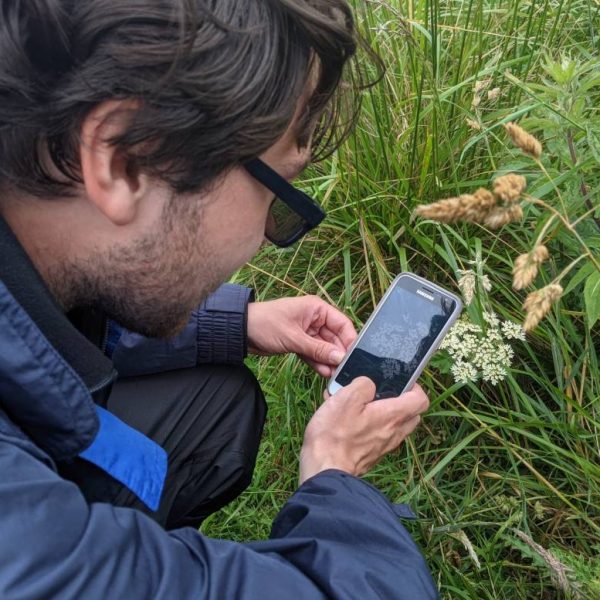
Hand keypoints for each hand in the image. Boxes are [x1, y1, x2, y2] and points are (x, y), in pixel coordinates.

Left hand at [247, 296, 356, 376]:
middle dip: (339, 354)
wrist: (240, 331)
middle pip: (335, 338)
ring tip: (335, 376)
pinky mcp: (299, 344)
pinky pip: (313, 354)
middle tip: (344, 370)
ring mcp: (307, 332)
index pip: (342, 323)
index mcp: (316, 309)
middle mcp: (314, 319)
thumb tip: (340, 357)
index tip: (355, 356)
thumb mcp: (294, 338)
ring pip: (324, 348)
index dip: (350, 339)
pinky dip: (318, 363)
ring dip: (329, 361)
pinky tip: (324, 373)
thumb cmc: (265, 324)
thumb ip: (318, 349)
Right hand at [299, 378, 429, 483]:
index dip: (413, 386)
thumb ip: (363, 385)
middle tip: (380, 393)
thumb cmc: (335, 435)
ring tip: (360, 406)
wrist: (325, 470)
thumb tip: (369, 384)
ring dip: (384, 414)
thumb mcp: (346, 398)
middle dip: (400, 400)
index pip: (421, 399)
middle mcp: (394, 432)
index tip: (398, 381)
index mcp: (392, 416)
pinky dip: (372, 427)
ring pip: (395, 425)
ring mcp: (384, 446)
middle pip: (411, 414)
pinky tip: (351, 422)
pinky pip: (381, 436)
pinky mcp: (373, 454)